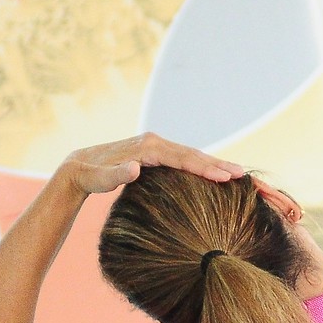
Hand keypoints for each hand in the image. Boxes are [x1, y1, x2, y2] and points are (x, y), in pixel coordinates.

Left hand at [59, 133, 243, 195]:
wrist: (81, 166)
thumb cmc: (90, 176)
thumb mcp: (99, 179)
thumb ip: (115, 175)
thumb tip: (136, 169)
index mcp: (146, 148)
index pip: (182, 158)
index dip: (204, 168)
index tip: (224, 177)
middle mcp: (154, 142)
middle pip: (192, 153)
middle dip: (217, 164)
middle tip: (242, 174)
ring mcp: (156, 147)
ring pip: (190, 155)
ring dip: (213, 164)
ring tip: (236, 173)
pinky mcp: (156, 154)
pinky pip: (183, 159)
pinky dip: (201, 165)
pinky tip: (214, 174)